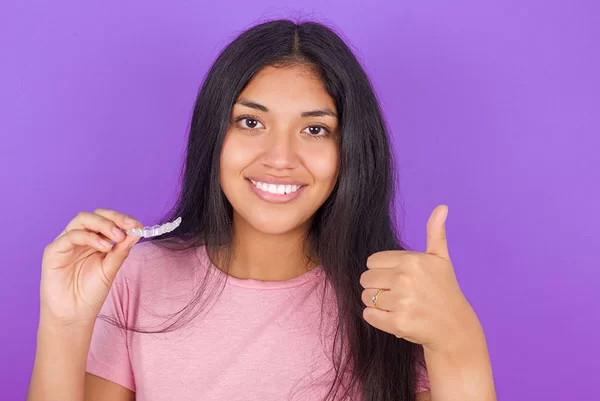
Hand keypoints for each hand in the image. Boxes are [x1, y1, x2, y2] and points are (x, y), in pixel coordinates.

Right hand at [39, 209, 143, 327]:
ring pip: (82, 220)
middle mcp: (79, 238)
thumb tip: (137, 231)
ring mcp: (65, 243)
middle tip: (130, 226)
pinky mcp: (53, 251)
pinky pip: (71, 236)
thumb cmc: (91, 293)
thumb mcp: (111, 268)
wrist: (73, 316)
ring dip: (103, 225)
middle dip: (114, 218)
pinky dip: (90, 237)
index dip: (122, 219)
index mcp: (94, 240)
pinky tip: (104, 247)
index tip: (138, 225)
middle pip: (95, 215)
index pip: (107, 219)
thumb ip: (122, 249)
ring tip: (118, 237)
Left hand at [359, 205, 479, 355]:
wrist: (455, 328)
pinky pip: (368, 315)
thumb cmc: (445, 291)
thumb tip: (442, 207)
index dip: (382, 271)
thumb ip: (436, 232)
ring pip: (366, 297)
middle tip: (398, 295)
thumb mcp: (441, 259)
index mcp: (412, 260)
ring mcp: (402, 302)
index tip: (398, 279)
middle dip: (377, 287)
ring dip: (377, 303)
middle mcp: (406, 278)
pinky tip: (394, 318)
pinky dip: (376, 318)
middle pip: (366, 279)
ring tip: (397, 306)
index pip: (372, 261)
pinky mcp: (398, 323)